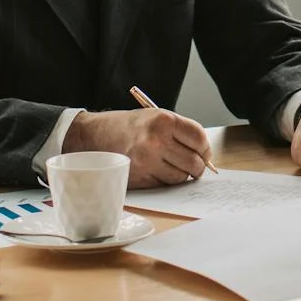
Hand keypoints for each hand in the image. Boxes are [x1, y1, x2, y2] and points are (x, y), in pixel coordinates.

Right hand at [65, 107, 212, 187]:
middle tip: (194, 165)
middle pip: (194, 161)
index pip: (199, 138)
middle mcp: (156, 140)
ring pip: (181, 177)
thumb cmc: (128, 126)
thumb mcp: (155, 117)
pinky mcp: (139, 177)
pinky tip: (157, 170)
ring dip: (182, 175)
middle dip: (198, 166)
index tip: (204, 153)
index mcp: (163, 120)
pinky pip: (164, 184)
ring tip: (173, 166)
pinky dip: (165, 180)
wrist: (95, 135)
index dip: (205, 149)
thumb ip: (180, 132)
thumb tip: (204, 153)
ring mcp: (147, 161)